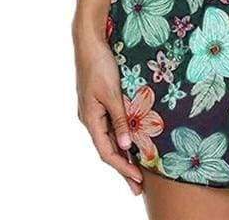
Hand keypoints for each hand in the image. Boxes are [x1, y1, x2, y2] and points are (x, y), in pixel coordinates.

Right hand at [75, 32, 142, 195]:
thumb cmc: (101, 64)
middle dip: (123, 168)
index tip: (138, 180)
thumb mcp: (112, 92)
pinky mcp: (100, 102)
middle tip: (138, 187)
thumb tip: (125, 144)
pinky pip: (111, 125)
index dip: (122, 167)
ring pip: (110, 138)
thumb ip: (119, 118)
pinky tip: (132, 141)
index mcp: (90, 119)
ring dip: (124, 154)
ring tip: (139, 170)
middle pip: (108, 149)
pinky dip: (122, 137)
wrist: (90, 42)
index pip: (107, 151)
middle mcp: (90, 118)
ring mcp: (94, 111)